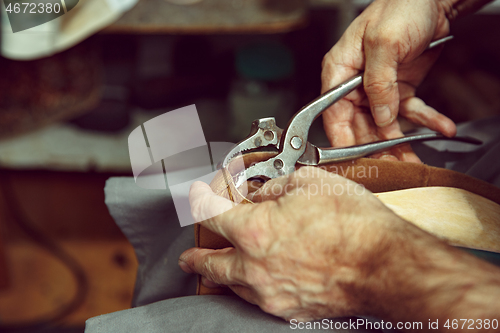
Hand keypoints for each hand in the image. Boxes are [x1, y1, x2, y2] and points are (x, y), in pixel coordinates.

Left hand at [179, 167, 431, 320]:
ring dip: (223, 276)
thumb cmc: (355, 226)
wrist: (387, 266)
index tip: (201, 198)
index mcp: (255, 231)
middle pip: (212, 264)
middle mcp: (256, 267)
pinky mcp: (292, 309)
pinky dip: (253, 288)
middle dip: (197, 257)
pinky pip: (261, 299)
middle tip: (190, 257)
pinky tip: (259, 282)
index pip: (212, 214)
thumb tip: (265, 194)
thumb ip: (277, 187)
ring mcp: (273, 293)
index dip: (202, 200)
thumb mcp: (311, 184)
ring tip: (219, 270)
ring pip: (234, 287)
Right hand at [321, 0, 456, 161]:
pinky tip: (442, 127)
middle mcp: (355, 83)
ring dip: (401, 143)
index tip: (352, 161)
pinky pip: (411, 111)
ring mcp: (378, 88)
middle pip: (360, 125)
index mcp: (339, 70)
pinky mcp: (399, 90)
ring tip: (413, 160)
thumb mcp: (384, 43)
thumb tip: (379, 116)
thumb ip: (378, 82)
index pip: (333, 113)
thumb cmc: (400, 7)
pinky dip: (427, 121)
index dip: (341, 139)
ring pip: (384, 125)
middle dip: (376, 148)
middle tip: (389, 167)